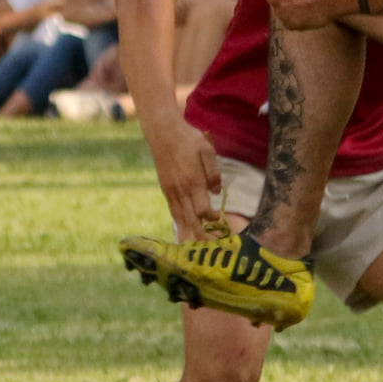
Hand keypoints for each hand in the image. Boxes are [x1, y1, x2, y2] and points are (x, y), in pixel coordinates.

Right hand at [144, 118, 223, 240]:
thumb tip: (217, 192)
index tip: (219, 220)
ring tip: (194, 249)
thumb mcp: (207, 150)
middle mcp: (180, 190)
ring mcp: (171, 191)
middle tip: (211, 247)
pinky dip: (179, 223)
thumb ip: (213, 172)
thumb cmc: (188, 139)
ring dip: (187, 234)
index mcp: (192, 181)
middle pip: (190, 219)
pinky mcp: (165, 189)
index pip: (202, 209)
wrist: (163, 132)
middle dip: (200, 235)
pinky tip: (183, 231)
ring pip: (179, 218)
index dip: (211, 218)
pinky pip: (173, 211)